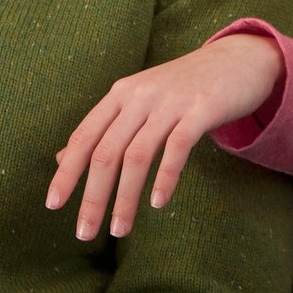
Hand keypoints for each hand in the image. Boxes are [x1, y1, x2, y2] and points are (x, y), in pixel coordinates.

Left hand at [47, 32, 283, 239]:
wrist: (239, 59)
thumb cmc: (186, 88)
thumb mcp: (140, 102)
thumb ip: (106, 127)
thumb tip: (63, 158)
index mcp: (121, 94)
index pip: (84, 136)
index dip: (67, 172)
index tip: (53, 205)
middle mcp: (140, 95)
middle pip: (106, 151)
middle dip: (93, 196)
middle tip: (85, 233)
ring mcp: (171, 101)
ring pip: (137, 155)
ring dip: (125, 197)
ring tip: (119, 230)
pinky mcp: (202, 108)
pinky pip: (178, 146)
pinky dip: (165, 176)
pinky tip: (157, 202)